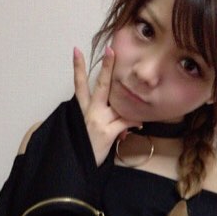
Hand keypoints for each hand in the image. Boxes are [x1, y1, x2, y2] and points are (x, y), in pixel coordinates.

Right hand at [73, 45, 139, 166]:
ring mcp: (97, 120)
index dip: (78, 68)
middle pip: (100, 85)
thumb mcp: (91, 131)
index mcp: (83, 110)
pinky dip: (134, 123)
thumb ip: (108, 122)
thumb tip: (128, 122)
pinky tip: (139, 125)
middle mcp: (89, 111)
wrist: (78, 166)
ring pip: (120, 105)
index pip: (79, 85)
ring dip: (131, 108)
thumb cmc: (86, 149)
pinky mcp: (106, 131)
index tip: (77, 50)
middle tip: (110, 49)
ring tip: (140, 110)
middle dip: (106, 66)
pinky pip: (126, 122)